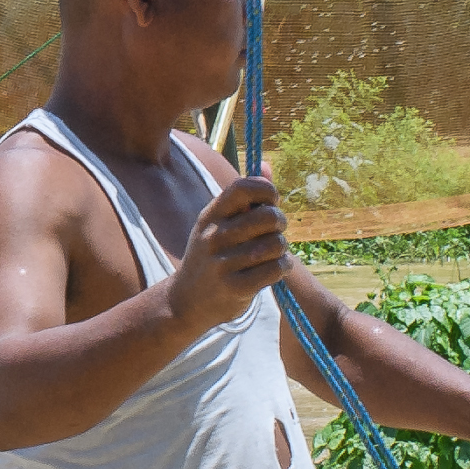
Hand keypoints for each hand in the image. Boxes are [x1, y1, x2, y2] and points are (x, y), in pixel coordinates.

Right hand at [169, 165, 290, 331]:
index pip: (243, 188)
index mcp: (210, 215)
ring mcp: (223, 264)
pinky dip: (283, 266)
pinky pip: (275, 268)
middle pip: (267, 217)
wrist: (186, 302)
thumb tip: (266, 166)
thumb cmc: (212, 256)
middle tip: (274, 231)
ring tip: (273, 253)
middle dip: (280, 222)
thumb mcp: (218, 224)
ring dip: (282, 248)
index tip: (270, 202)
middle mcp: (214, 237)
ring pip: (275, 244)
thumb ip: (245, 197)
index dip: (266, 190)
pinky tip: (276, 268)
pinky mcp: (236, 288)